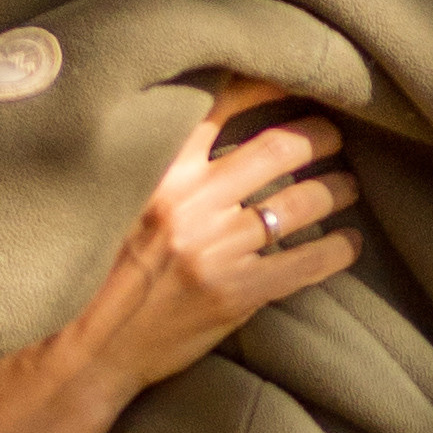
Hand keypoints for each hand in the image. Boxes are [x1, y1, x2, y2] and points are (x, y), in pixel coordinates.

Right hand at [0, 80, 357, 432]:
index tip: (291, 80)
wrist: (84, 352)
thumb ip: (162, 171)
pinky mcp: (237, 294)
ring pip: (303, 201)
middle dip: (318, 135)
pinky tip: (348, 244)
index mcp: (158, 173)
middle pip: (279, 147)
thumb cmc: (95, 275)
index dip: (266, 84)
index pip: (221, 105)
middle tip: (332, 135)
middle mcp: (190, 204)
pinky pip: (308, 262)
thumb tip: (213, 134)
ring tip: (345, 187)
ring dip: (336, 189)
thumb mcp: (116, 205)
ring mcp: (217, 250)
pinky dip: (339, 249)